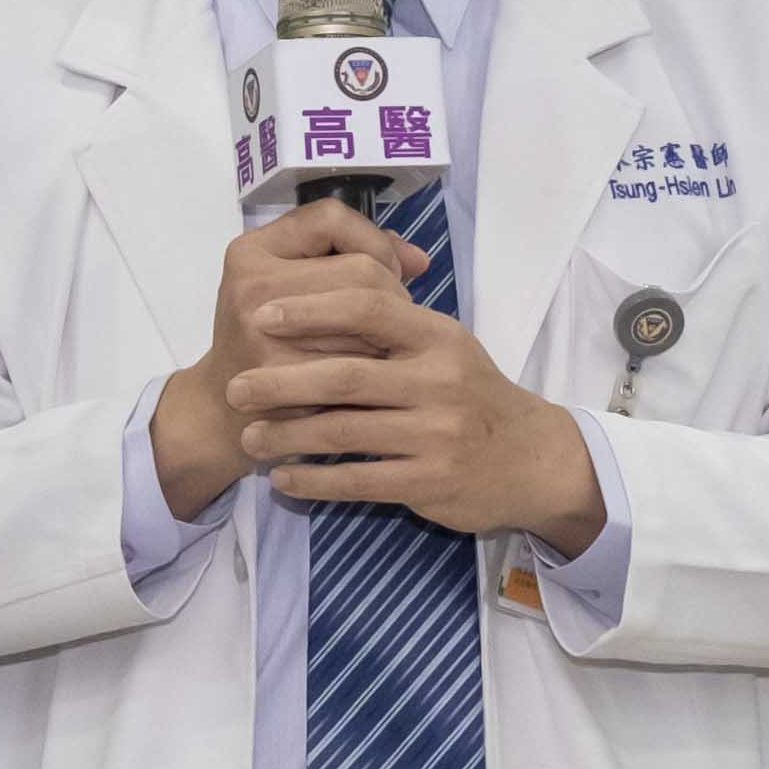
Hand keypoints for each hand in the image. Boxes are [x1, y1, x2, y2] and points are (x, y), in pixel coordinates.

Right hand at [152, 197, 412, 520]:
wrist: (220, 412)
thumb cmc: (264, 342)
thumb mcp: (286, 285)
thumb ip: (346, 256)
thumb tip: (418, 259)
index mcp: (250, 252)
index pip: (331, 218)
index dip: (373, 239)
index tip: (387, 269)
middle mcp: (252, 286)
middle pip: (361, 268)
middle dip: (393, 293)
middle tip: (389, 322)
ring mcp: (264, 332)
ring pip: (370, 316)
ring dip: (390, 335)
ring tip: (380, 350)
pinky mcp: (284, 377)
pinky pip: (361, 361)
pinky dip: (377, 370)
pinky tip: (371, 380)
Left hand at [229, 227, 609, 553]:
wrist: (533, 460)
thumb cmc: (472, 395)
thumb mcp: (445, 346)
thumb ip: (391, 323)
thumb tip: (316, 288)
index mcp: (438, 336)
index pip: (367, 307)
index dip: (308, 309)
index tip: (261, 314)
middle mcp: (439, 380)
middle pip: (345, 375)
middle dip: (281, 382)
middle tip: (236, 387)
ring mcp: (437, 433)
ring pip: (344, 431)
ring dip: (287, 436)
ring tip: (250, 437)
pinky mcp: (430, 480)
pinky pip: (358, 480)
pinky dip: (313, 480)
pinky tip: (283, 479)